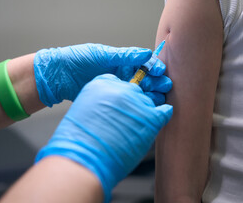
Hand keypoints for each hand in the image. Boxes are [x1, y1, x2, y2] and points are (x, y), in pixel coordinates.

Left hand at [34, 43, 169, 105]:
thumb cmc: (78, 59)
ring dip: (150, 94)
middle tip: (165, 87)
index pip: (144, 64)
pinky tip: (144, 107)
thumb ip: (124, 56)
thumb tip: (145, 53)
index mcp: (121, 60)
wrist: (58, 75)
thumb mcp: (101, 54)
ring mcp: (117, 87)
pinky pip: (127, 101)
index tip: (160, 72)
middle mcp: (122, 73)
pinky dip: (137, 104)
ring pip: (139, 91)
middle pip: (145, 79)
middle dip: (157, 82)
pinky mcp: (111, 99)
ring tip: (159, 98)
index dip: (154, 67)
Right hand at [36, 74, 172, 201]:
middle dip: (133, 104)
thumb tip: (112, 107)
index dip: (121, 96)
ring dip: (145, 112)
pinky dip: (163, 114)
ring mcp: (137, 101)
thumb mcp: (82, 110)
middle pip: (136, 91)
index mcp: (102, 83)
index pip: (120, 83)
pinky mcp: (150, 117)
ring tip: (136, 127)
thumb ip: (99, 102)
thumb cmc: (79, 139)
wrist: (82, 158)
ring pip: (149, 101)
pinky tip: (159, 118)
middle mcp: (121, 88)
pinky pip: (163, 111)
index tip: (120, 106)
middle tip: (127, 120)